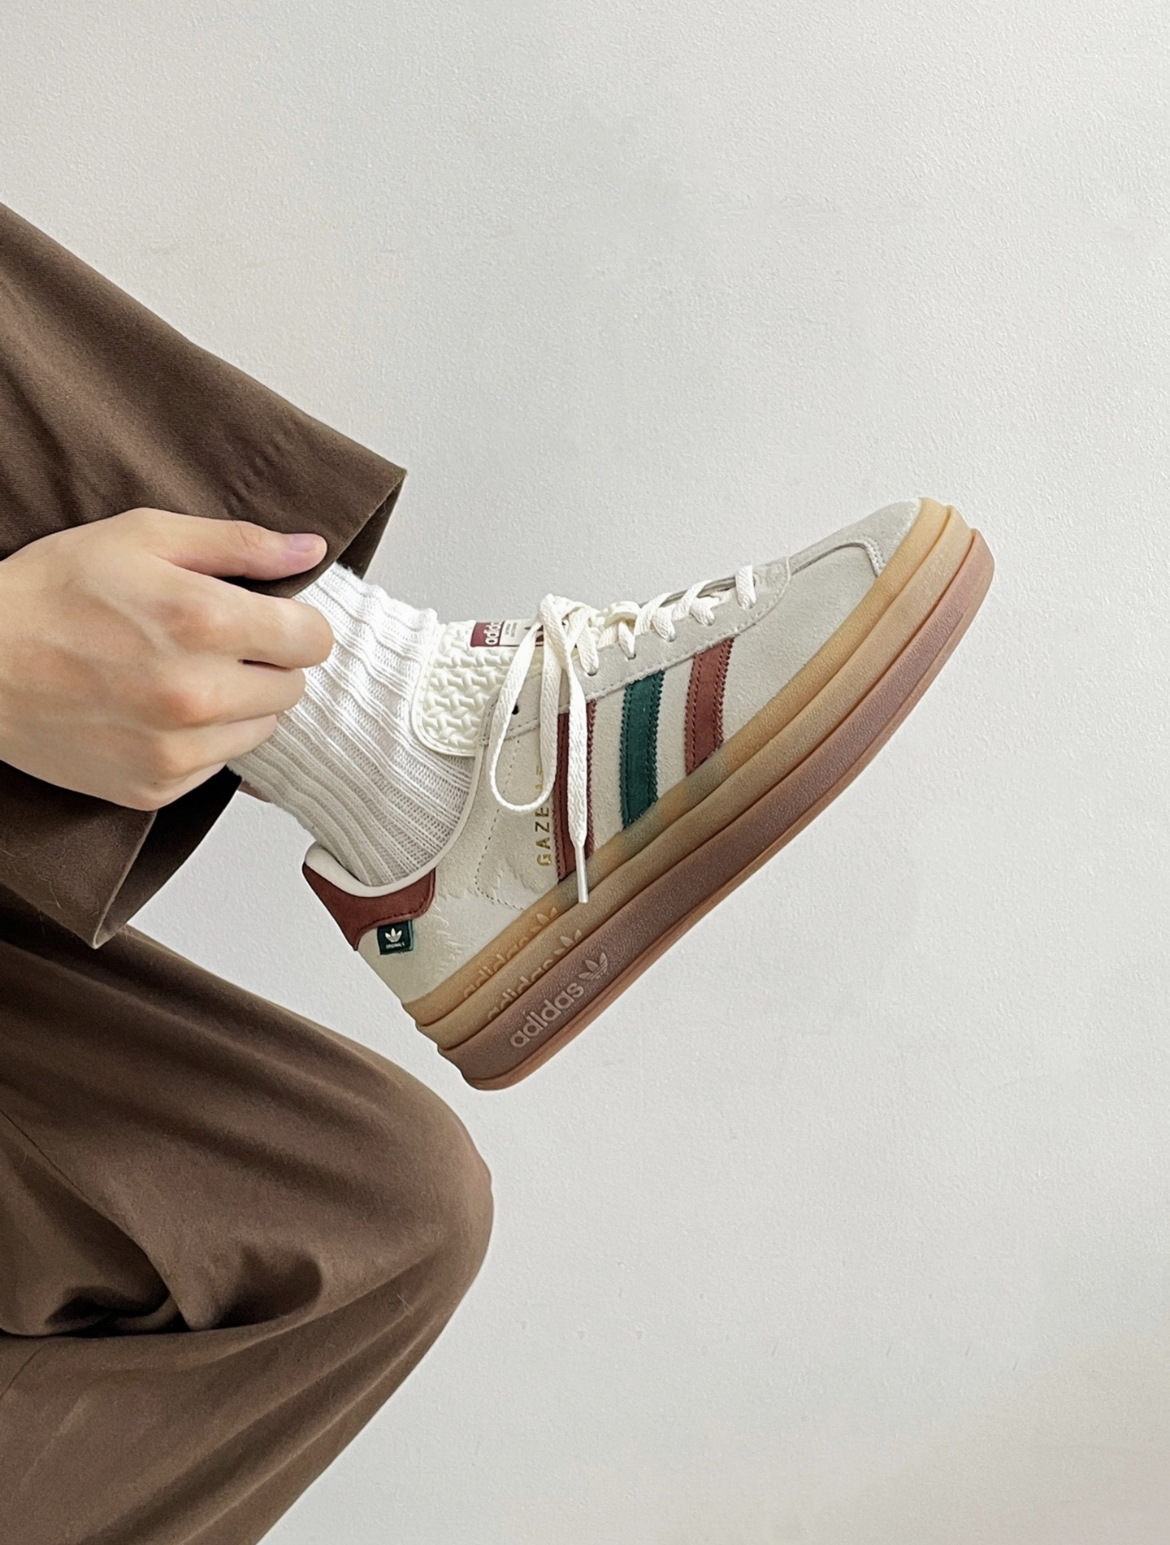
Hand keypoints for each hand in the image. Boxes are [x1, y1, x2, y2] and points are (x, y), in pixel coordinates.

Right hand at [0, 508, 332, 809]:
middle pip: (293, 687)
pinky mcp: (156, 787)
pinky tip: (157, 711)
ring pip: (262, 729)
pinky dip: (202, 740)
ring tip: (181, 675)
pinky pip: (218, 764)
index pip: (314, 640)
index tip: (269, 618)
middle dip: (266, 661)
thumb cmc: (53, 593)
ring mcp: (178, 748)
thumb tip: (310, 551)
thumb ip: (239, 545)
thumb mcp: (143, 537)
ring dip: (239, 704)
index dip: (295, 623)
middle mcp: (200, 694)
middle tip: (212, 643)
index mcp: (206, 622)